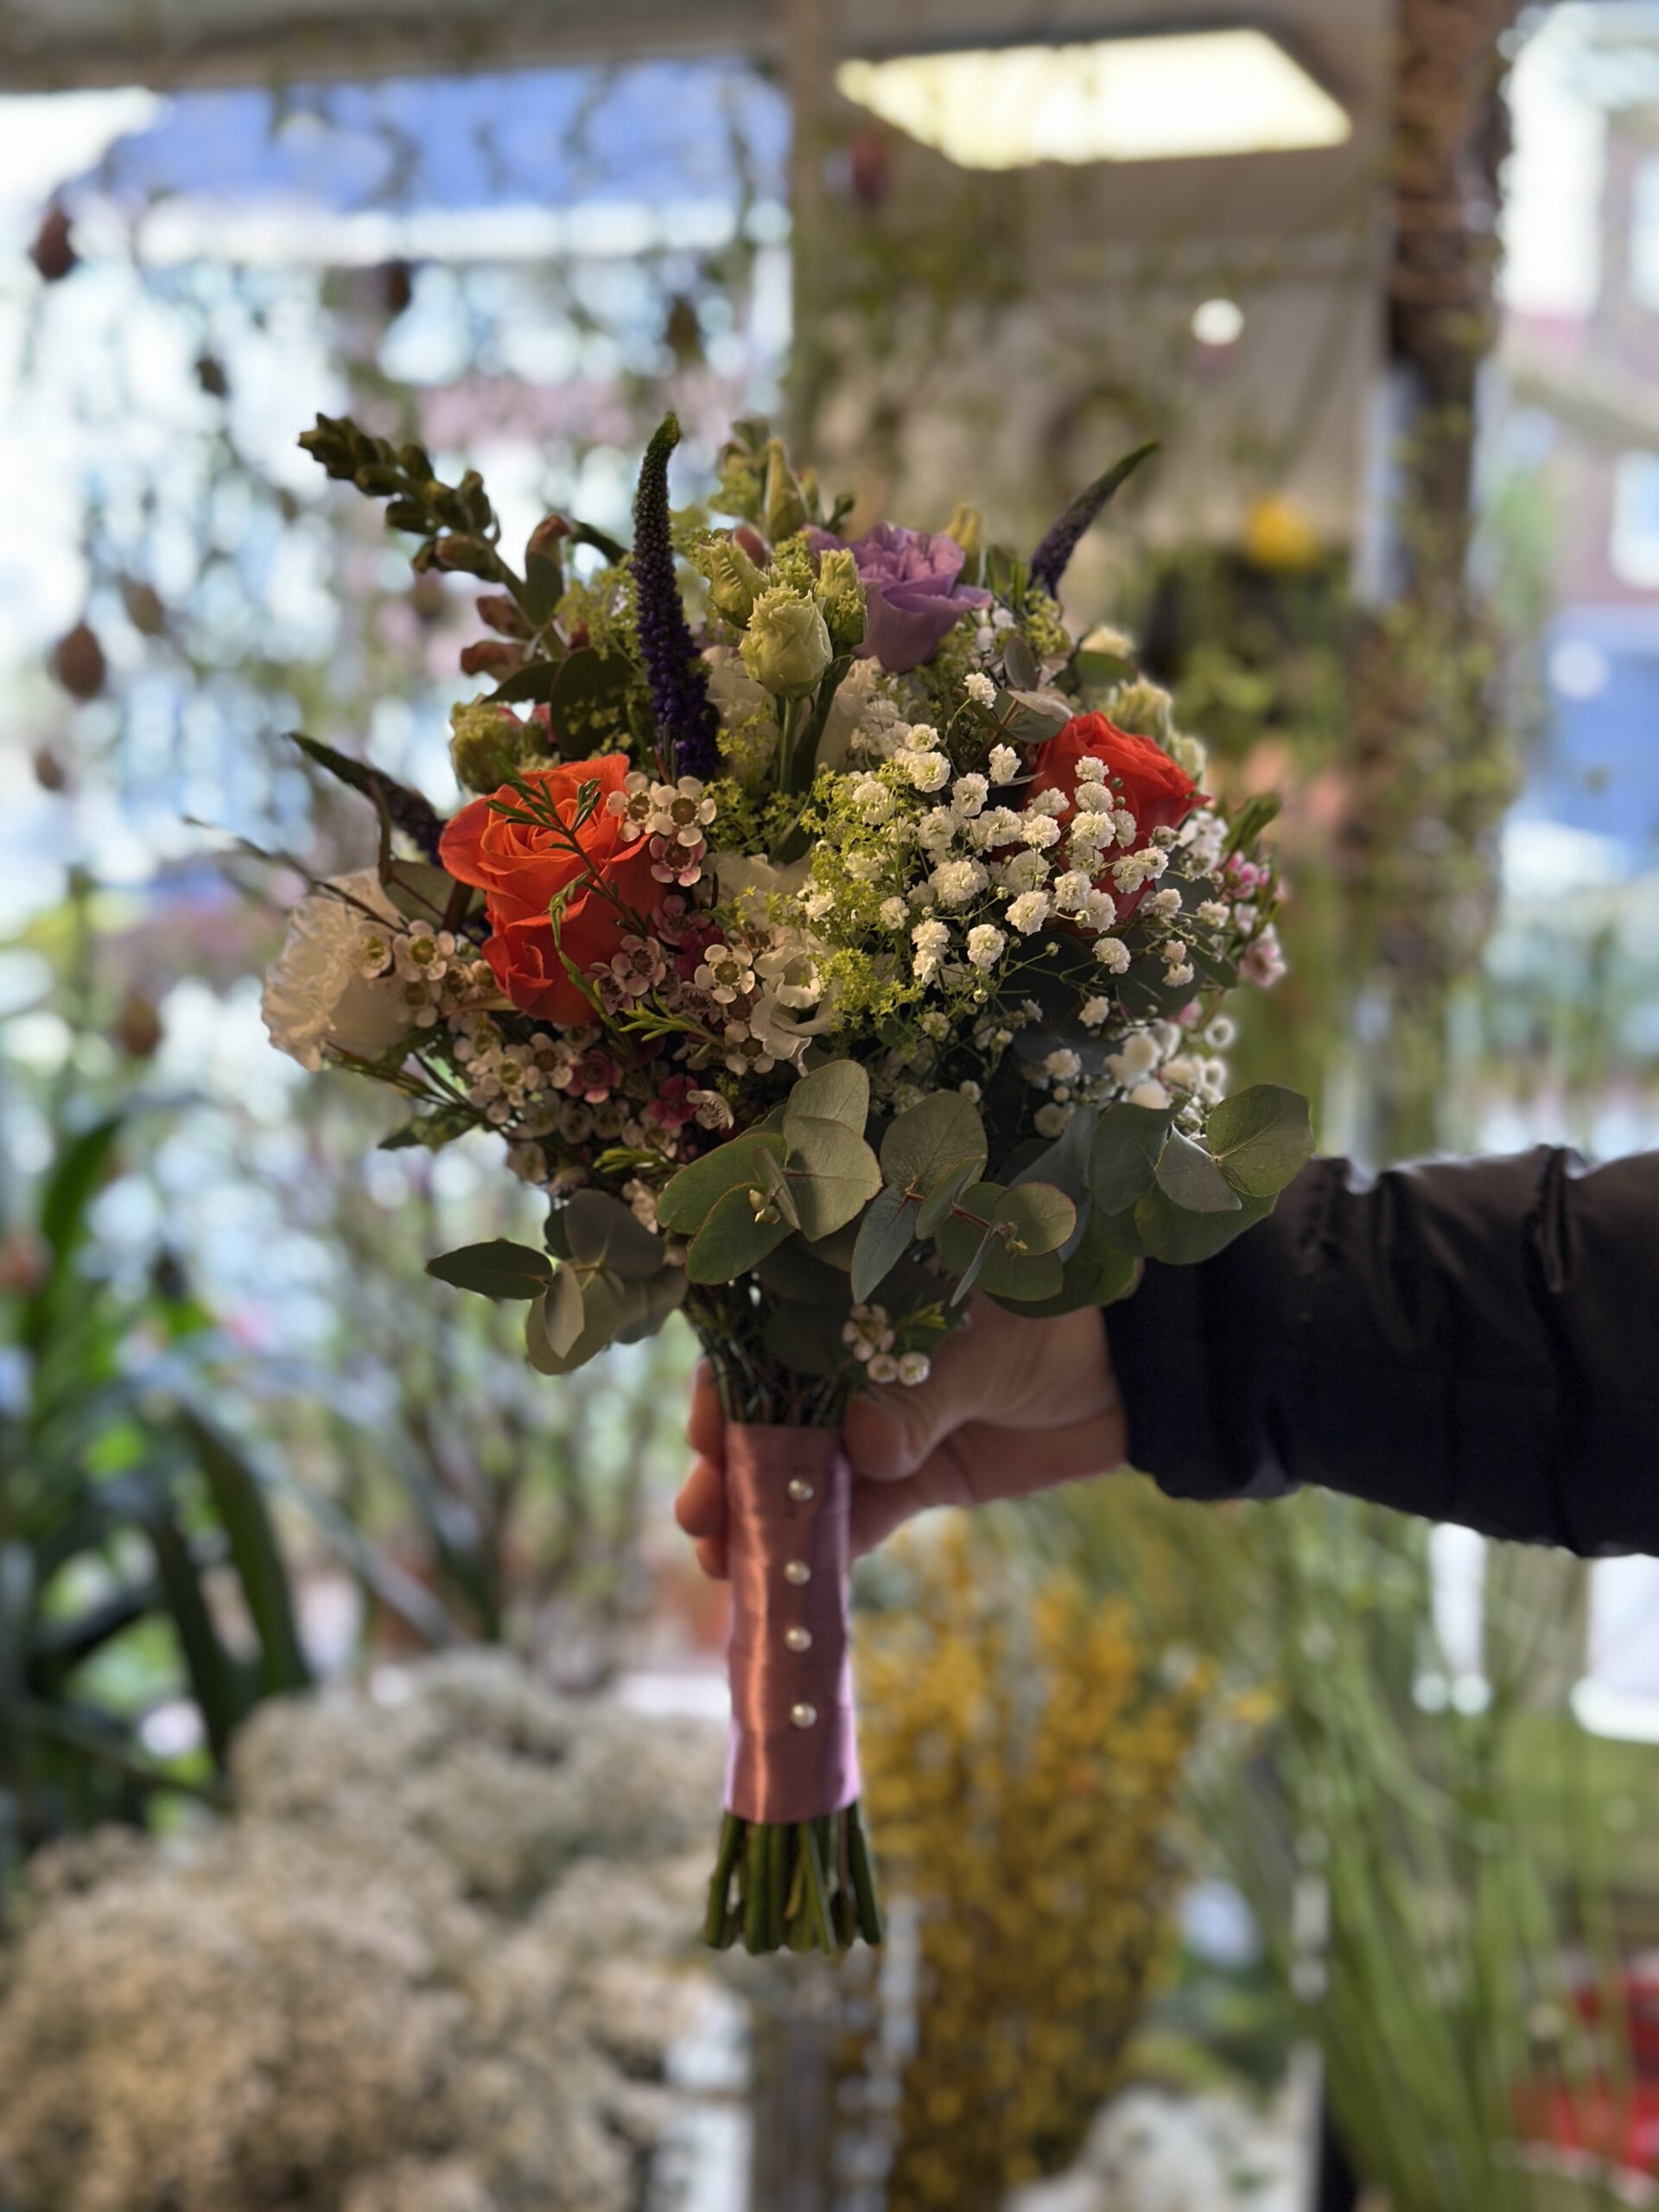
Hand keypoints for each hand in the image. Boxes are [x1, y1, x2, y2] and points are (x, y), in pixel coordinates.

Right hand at [675, 1296, 1126, 1575]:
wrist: (1136, 1370)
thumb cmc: (1058, 1318)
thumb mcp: (985, 1347)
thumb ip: (923, 1397)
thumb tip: (865, 1450)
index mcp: (858, 1306)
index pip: (769, 1342)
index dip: (728, 1388)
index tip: (706, 1431)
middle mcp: (854, 1368)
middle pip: (772, 1418)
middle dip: (730, 1467)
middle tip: (704, 1516)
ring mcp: (884, 1428)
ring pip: (804, 1477)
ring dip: (761, 1519)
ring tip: (724, 1561)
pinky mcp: (918, 1479)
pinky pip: (859, 1519)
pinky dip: (823, 1549)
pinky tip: (788, 1581)